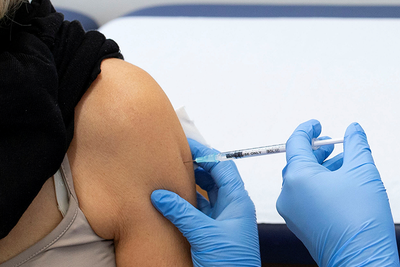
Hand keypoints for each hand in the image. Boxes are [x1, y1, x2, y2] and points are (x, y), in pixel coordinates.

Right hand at [151, 139, 259, 266]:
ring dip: (189, 185)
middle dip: (195, 166)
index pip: (223, 167)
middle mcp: (232, 208)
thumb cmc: (230, 264)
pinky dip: (185, 203)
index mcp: (238, 202)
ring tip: (170, 174)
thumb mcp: (203, 234)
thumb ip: (181, 212)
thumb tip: (160, 194)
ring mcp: (222, 220)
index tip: (187, 144)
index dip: (205, 153)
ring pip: (205, 194)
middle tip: (174, 157)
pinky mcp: (212, 233)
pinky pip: (198, 211)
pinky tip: (170, 199)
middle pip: (213, 177)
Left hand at [276, 120, 399, 266]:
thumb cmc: (361, 219)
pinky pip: (304, 197)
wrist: (362, 260)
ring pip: (301, 181)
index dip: (308, 129)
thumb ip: (356, 144)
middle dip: (316, 151)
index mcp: (298, 177)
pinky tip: (340, 186)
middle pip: (297, 162)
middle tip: (333, 144)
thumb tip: (353, 129)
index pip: (295, 142)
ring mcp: (292, 213)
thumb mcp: (363, 171)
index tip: (318, 124)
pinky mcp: (300, 226)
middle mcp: (288, 195)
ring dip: (320, 169)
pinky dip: (318, 186)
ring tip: (344, 165)